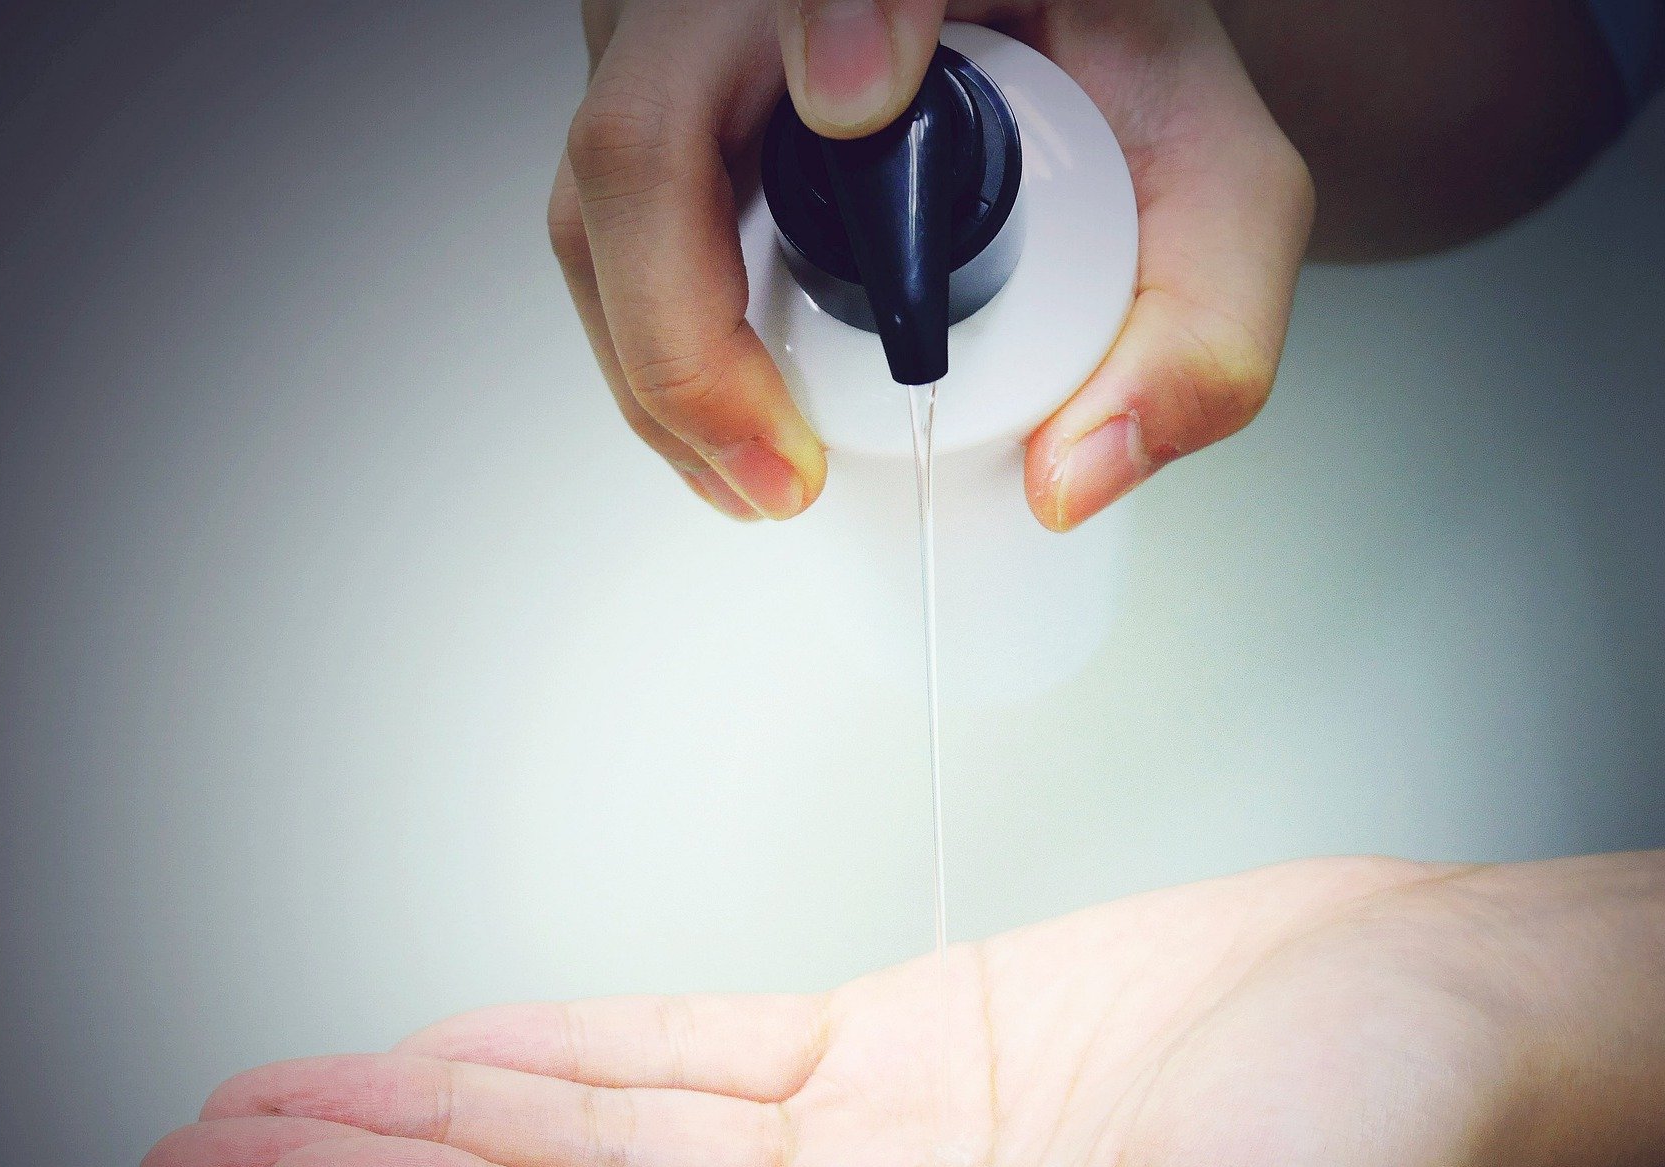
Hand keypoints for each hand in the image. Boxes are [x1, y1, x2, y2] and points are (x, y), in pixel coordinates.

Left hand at [136, 855, 1664, 1166]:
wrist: (1452, 1008)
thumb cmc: (1389, 1157)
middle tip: (204, 1152)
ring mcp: (864, 1165)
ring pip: (600, 1138)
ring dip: (444, 1115)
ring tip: (286, 1102)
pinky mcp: (890, 1061)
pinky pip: (686, 1058)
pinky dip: (568, 1052)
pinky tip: (472, 1054)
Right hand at [548, 1, 1312, 527]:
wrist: (1067, 45)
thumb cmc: (1118, 82)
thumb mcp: (1213, 187)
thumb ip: (1204, 328)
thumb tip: (1070, 478)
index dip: (831, 12)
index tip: (864, 103)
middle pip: (642, 135)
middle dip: (685, 342)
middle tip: (778, 474)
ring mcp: (679, 33)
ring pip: (596, 194)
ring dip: (655, 365)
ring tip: (755, 476)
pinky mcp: (646, 90)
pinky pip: (601, 220)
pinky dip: (650, 339)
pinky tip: (721, 420)